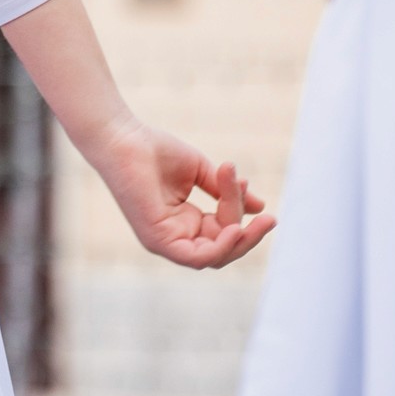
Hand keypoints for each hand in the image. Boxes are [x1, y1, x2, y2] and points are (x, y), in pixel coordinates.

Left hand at [90, 119, 272, 270]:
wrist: (123, 138)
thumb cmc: (155, 150)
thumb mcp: (202, 172)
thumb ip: (227, 192)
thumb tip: (262, 207)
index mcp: (184, 223)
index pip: (222, 231)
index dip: (238, 211)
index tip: (244, 180)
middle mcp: (175, 237)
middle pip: (222, 250)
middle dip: (249, 237)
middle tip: (270, 219)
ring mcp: (165, 241)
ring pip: (213, 257)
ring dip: (239, 242)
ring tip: (255, 223)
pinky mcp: (156, 240)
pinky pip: (195, 257)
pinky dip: (218, 248)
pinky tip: (234, 229)